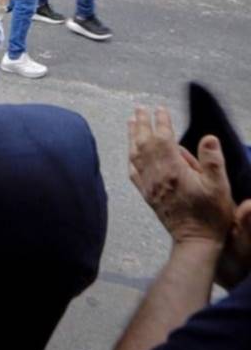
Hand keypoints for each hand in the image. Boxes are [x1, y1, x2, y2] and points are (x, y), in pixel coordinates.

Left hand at [128, 107, 234, 244]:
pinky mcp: (147, 196)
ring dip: (133, 137)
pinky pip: (133, 173)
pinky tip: (130, 154)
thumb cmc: (211, 215)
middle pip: (144, 144)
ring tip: (130, 122)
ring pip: (136, 156)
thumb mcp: (219, 187)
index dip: (161, 122)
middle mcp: (157, 176)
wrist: (196, 241)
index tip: (160, 108)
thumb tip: (208, 137)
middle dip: (141, 124)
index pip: (163, 139)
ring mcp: (149, 186)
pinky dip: (130, 159)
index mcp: (173, 170)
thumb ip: (212, 161)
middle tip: (139, 108)